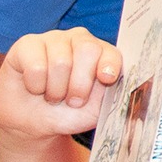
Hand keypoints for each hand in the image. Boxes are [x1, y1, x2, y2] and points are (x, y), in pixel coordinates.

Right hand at [0, 28, 122, 141]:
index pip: (111, 51)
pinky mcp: (27, 45)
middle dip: (80, 84)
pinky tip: (35, 87)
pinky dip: (36, 86)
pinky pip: (35, 66)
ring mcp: (53, 39)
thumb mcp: (95, 109)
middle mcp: (79, 40)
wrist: (32, 122)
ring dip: (56, 90)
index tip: (107, 79)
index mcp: (101, 53)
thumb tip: (134, 91)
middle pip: (87, 51)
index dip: (110, 64)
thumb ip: (113, 96)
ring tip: (53, 96)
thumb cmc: (68, 113)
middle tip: (73, 101)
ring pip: (60, 62)